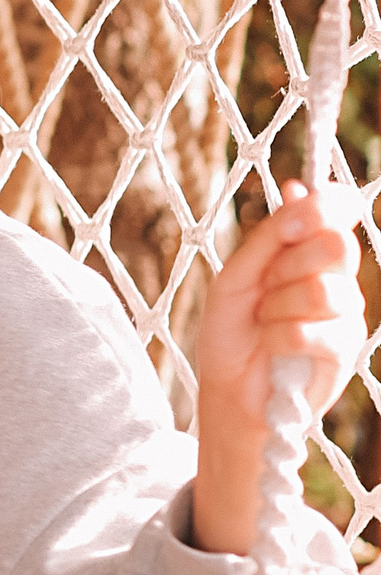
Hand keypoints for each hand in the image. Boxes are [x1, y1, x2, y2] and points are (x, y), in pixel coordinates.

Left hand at [190, 181, 367, 554]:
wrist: (227, 388)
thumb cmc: (230, 330)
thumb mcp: (237, 276)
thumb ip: (270, 236)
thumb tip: (298, 186)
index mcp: (310, 253)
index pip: (338, 211)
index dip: (326, 205)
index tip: (297, 217)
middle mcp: (337, 278)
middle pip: (336, 245)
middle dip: (287, 264)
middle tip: (264, 286)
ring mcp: (347, 314)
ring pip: (323, 290)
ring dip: (277, 307)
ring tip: (265, 322)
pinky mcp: (346, 351)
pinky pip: (314, 329)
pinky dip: (280, 336)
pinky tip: (273, 346)